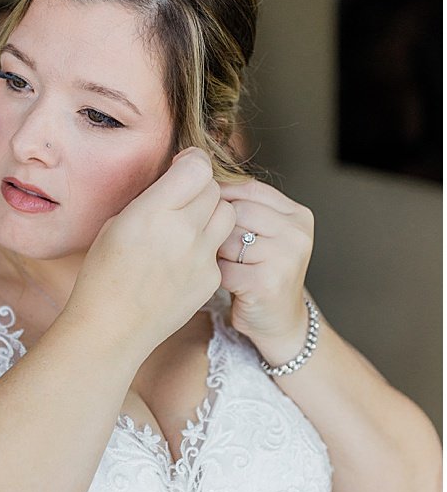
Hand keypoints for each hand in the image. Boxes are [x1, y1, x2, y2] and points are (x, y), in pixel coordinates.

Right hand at [70, 148, 236, 354]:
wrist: (111, 328)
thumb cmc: (102, 276)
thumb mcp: (115, 225)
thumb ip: (149, 201)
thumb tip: (171, 186)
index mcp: (152, 212)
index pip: (198, 168)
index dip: (192, 163)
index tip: (182, 167)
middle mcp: (183, 230)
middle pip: (214, 189)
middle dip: (200, 189)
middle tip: (181, 199)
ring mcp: (201, 256)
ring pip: (227, 216)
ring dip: (211, 214)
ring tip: (187, 227)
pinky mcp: (211, 278)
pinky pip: (217, 248)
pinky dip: (204, 248)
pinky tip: (180, 262)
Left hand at [216, 179, 314, 361]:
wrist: (279, 321)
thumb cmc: (259, 272)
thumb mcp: (262, 233)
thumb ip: (243, 205)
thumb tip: (194, 171)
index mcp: (297, 214)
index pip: (247, 188)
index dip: (217, 196)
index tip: (198, 207)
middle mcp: (296, 233)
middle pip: (234, 212)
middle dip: (213, 227)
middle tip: (209, 243)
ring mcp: (285, 258)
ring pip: (225, 239)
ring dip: (212, 252)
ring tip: (219, 262)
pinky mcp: (267, 283)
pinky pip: (221, 268)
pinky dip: (213, 274)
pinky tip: (220, 281)